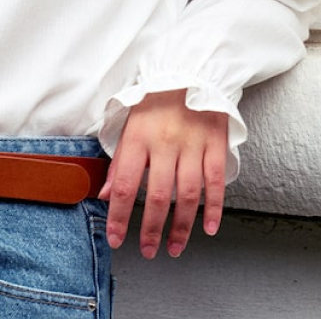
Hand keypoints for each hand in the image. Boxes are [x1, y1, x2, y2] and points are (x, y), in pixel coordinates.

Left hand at [99, 89, 227, 257]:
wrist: (190, 71)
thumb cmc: (155, 100)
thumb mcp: (128, 124)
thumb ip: (118, 161)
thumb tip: (104, 195)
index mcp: (138, 137)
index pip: (124, 184)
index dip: (118, 216)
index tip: (116, 239)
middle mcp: (165, 143)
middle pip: (156, 196)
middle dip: (150, 230)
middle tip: (147, 250)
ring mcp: (192, 145)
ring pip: (187, 195)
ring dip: (181, 227)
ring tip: (174, 247)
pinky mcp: (216, 145)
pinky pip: (215, 183)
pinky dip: (213, 209)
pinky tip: (208, 228)